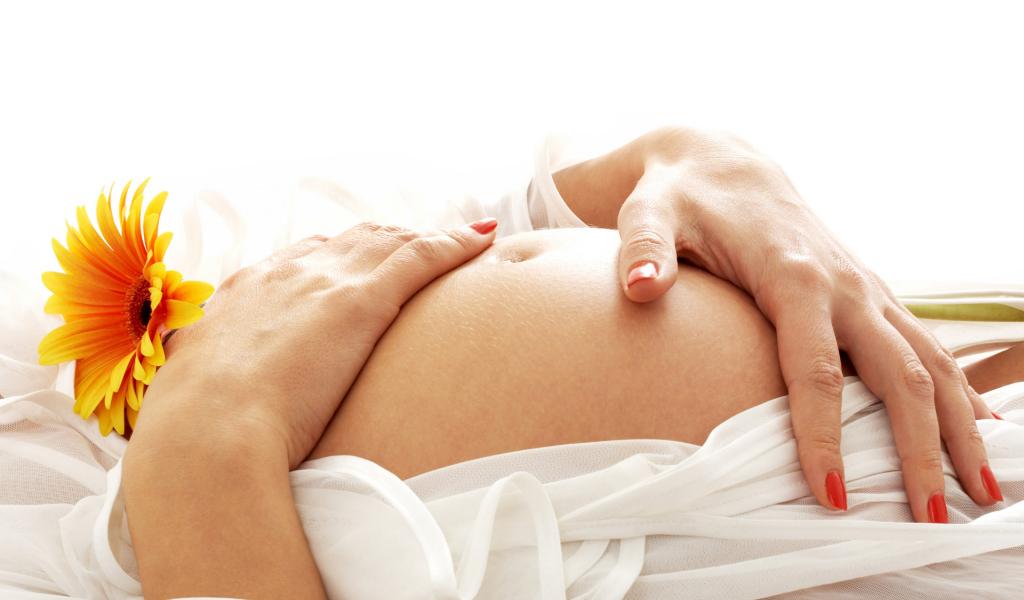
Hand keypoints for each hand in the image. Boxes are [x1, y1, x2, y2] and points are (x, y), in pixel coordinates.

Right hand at [141, 218, 498, 467]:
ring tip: (460, 239)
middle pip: (350, 242)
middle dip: (387, 241)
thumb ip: (212, 392)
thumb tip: (208, 415)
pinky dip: (457, 243)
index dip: (338, 259)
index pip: (301, 259)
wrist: (206, 433)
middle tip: (418, 247)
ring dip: (427, 238)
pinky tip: (486, 238)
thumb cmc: (198, 434)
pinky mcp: (362, 300)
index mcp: (243, 294)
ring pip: (391, 242)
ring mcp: (324, 283)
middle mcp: (285, 274)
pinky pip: (423, 257)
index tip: (358, 266)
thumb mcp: (198, 399)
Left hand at [557, 126, 1000, 522]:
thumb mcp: (649, 214)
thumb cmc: (678, 197)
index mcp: (792, 275)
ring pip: (931, 363)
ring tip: (983, 494)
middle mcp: (844, 284)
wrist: (720, 162)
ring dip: (961, 428)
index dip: (823, 436)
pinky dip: (959, 392)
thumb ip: (644, 249)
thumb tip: (640, 286)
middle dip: (920, 449)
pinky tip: (979, 433)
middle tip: (930, 520)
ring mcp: (865, 289)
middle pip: (899, 376)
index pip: (815, 370)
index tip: (831, 497)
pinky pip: (928, 347)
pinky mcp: (869, 294)